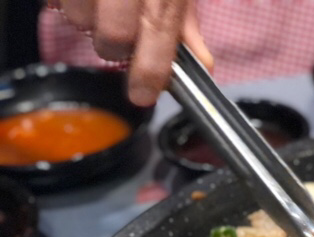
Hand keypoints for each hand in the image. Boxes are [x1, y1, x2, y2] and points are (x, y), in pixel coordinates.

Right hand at [56, 0, 213, 105]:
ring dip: (88, 20)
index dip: (149, 70)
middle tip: (124, 33)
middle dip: (116, 47)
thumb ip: (185, 23)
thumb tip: (203, 66)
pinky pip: (55, 2)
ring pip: (78, 19)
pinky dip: (66, 4)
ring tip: (101, 4)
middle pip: (111, 37)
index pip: (158, 33)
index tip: (143, 94)